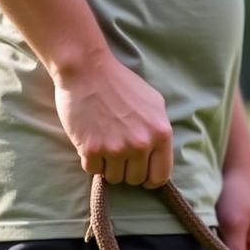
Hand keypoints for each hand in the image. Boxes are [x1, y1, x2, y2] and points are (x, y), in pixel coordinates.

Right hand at [53, 51, 173, 186]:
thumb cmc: (121, 84)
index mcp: (161, 135)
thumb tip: (159, 154)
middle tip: (119, 154)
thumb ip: (159, 130)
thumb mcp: (155, 104)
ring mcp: (116, 148)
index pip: (161, 175)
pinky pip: (93, 170)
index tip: (142, 174)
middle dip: (127, 170)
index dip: (151, 179)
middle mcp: (141, 144)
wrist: (87, 70)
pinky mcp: (91, 149)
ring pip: (114, 178)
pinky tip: (90, 143)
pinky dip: (91, 161)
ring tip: (104, 145)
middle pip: (136, 179)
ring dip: (108, 167)